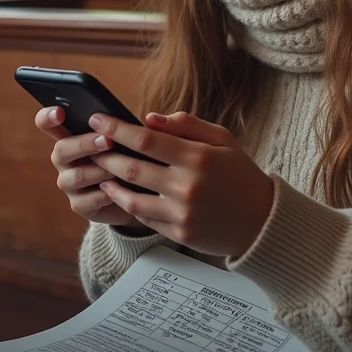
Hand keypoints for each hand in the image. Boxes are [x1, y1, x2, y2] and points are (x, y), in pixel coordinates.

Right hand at [35, 106, 149, 232]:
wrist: (135, 195)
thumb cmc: (128, 158)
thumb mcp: (124, 139)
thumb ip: (123, 128)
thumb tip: (141, 119)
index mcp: (70, 137)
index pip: (48, 124)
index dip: (48, 117)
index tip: (60, 112)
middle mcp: (65, 160)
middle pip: (61, 149)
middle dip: (85, 144)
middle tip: (107, 141)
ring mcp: (69, 184)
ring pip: (77, 176)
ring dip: (100, 170)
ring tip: (120, 168)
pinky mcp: (79, 205)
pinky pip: (88, 199)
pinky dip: (106, 193)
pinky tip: (121, 189)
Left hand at [89, 111, 273, 258]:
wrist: (261, 222)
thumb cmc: (240, 174)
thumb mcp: (222, 140)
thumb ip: (186, 125)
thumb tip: (148, 118)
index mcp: (198, 157)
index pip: (146, 139)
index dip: (116, 128)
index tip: (97, 118)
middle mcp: (187, 186)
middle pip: (131, 168)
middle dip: (104, 154)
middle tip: (89, 145)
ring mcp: (181, 213)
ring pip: (131, 197)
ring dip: (110, 183)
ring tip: (99, 171)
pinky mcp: (178, 234)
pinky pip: (144, 217)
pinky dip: (128, 204)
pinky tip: (120, 193)